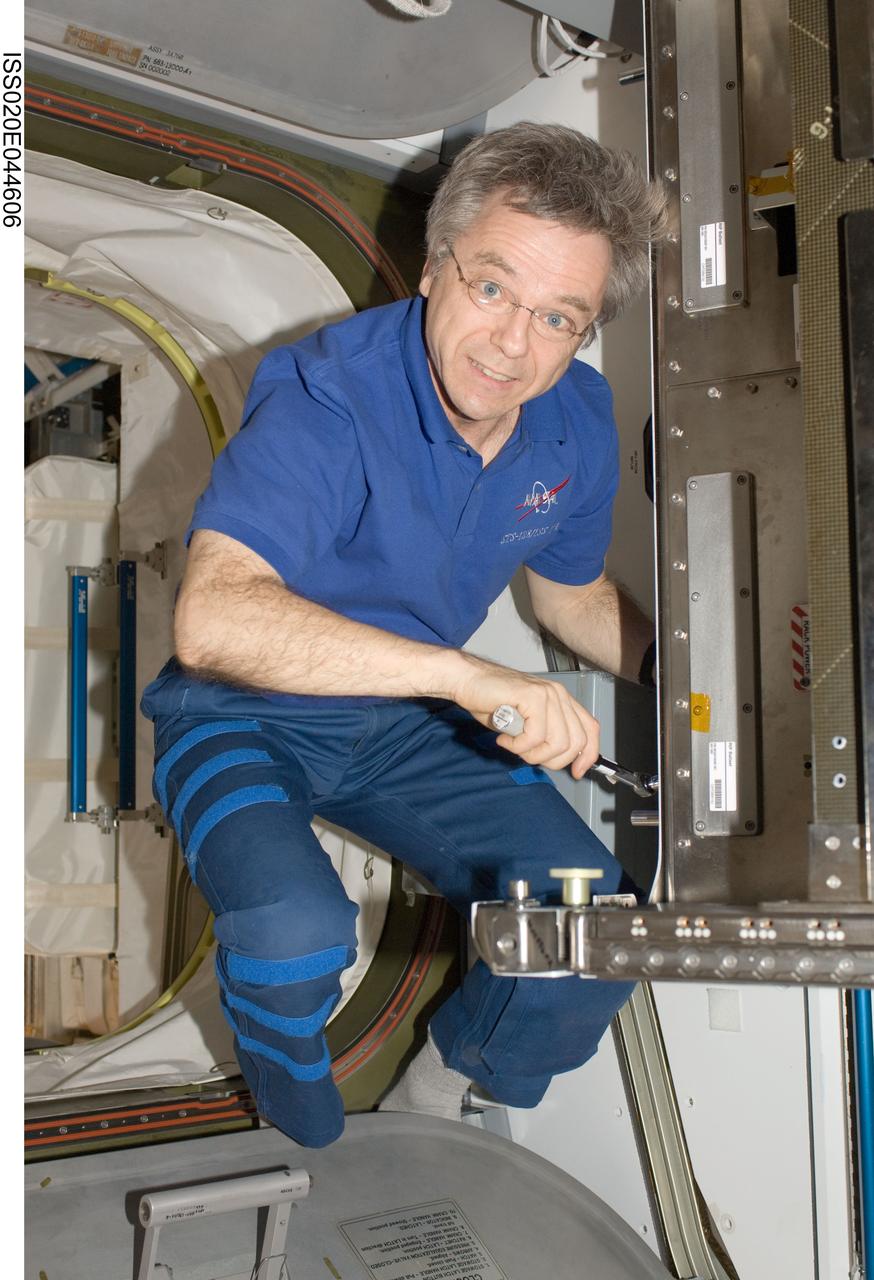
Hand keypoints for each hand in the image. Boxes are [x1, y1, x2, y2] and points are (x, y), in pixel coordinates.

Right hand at [451, 656, 600, 777]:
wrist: (467, 680)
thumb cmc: (490, 701)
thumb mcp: (526, 723)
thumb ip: (545, 736)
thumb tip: (559, 760)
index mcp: (561, 700)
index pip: (590, 730)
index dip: (587, 755)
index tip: (576, 772)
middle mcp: (558, 695)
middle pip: (575, 742)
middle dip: (551, 760)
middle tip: (528, 755)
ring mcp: (547, 694)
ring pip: (557, 743)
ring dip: (532, 754)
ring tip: (514, 745)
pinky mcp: (532, 697)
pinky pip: (535, 736)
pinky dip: (517, 745)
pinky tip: (505, 738)